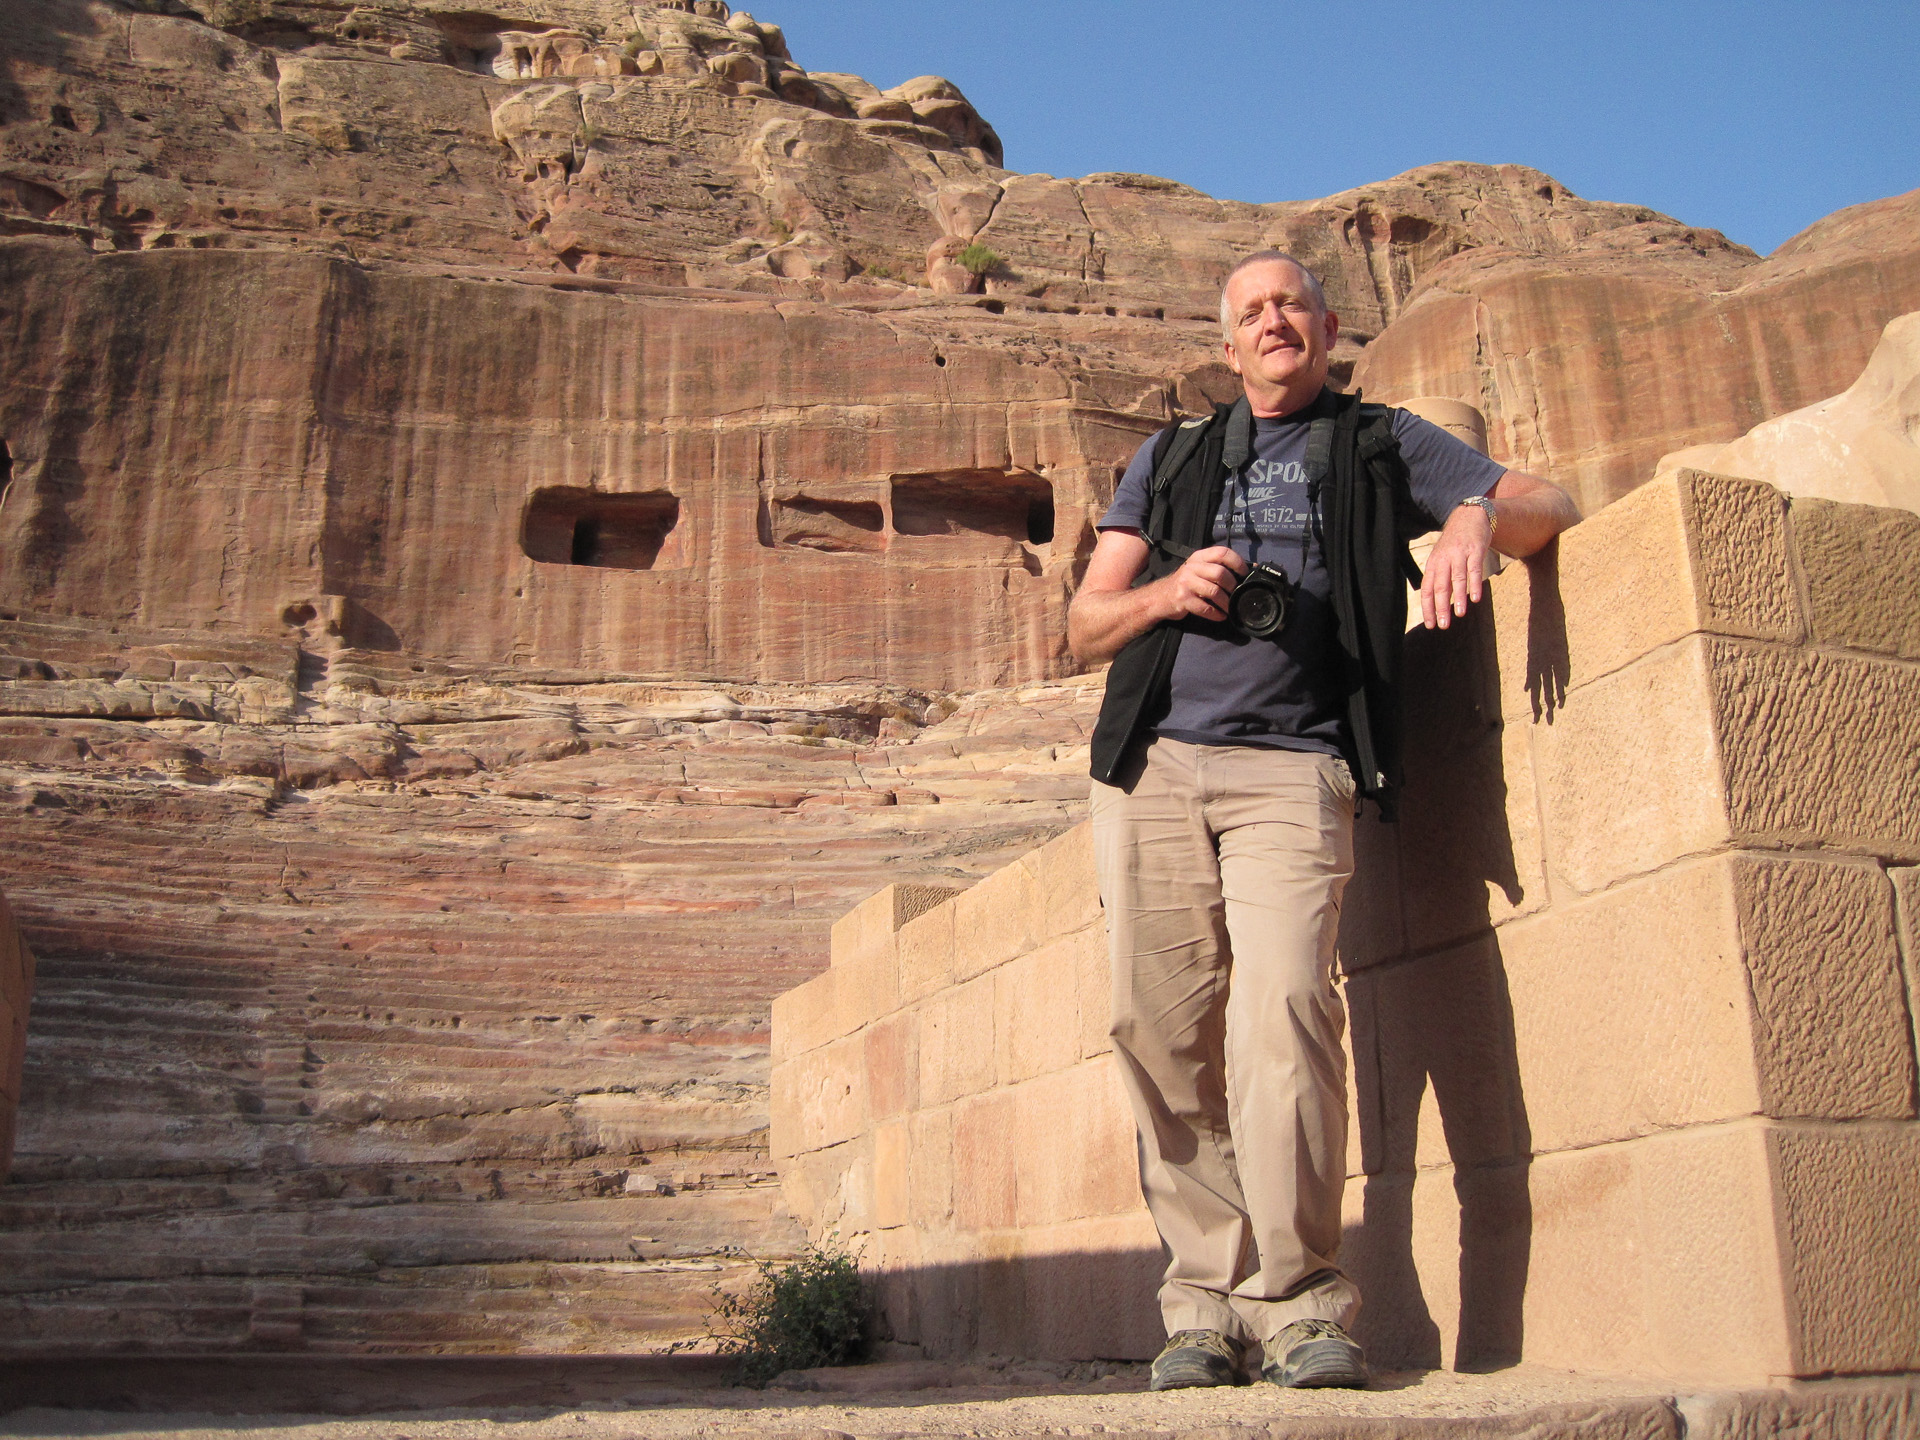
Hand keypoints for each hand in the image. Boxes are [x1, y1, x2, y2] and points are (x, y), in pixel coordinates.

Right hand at [1159, 545, 1247, 623]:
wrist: (1159, 597)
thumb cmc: (1185, 583)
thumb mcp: (1199, 570)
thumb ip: (1218, 567)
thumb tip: (1250, 568)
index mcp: (1199, 557)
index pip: (1222, 552)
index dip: (1237, 562)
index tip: (1245, 573)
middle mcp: (1191, 567)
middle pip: (1220, 573)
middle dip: (1232, 586)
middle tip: (1236, 594)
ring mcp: (1186, 583)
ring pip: (1214, 591)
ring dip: (1226, 603)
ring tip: (1229, 608)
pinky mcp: (1182, 599)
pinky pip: (1205, 608)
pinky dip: (1216, 614)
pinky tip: (1220, 616)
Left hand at [1420, 503, 1493, 629]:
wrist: (1470, 516)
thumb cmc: (1455, 543)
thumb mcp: (1442, 557)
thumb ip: (1440, 577)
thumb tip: (1437, 603)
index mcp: (1434, 563)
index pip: (1427, 589)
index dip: (1428, 607)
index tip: (1430, 624)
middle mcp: (1444, 559)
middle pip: (1440, 586)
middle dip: (1441, 607)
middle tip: (1444, 625)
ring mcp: (1459, 554)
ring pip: (1457, 579)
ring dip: (1458, 598)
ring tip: (1459, 614)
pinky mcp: (1475, 550)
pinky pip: (1474, 569)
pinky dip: (1474, 584)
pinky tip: (1475, 598)